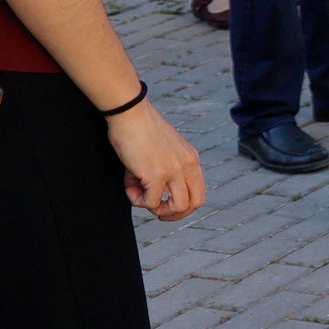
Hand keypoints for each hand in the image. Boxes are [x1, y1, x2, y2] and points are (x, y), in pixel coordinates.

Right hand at [108, 103, 205, 220]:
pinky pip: (151, 202)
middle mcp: (188, 166)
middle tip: (156, 211)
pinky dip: (138, 200)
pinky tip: (129, 185)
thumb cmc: (141, 130)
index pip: (200, 192)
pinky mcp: (157, 175)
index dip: (183, 205)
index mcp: (192, 160)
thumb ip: (166, 171)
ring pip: (178, 207)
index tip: (165, 203)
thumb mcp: (164, 151)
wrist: (131, 114)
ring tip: (139, 195)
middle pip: (195, 204)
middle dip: (175, 214)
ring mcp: (174, 171)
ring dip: (157, 208)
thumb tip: (153, 195)